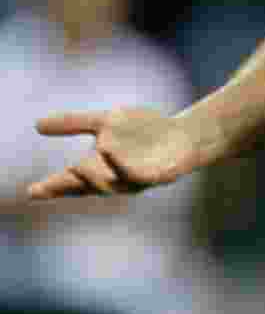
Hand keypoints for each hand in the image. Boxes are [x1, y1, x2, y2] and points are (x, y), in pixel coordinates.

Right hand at [27, 108, 198, 198]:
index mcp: (99, 169)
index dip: (52, 188)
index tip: (32, 191)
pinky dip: (120, 165)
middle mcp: (114, 180)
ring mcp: (135, 181)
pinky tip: (108, 150)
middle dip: (67, 188)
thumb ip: (74, 123)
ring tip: (75, 164)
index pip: (71, 182)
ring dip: (91, 177)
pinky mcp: (156, 177)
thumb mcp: (105, 121)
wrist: (183, 133)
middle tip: (46, 186)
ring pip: (109, 186)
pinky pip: (136, 175)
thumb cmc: (143, 131)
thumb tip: (36, 125)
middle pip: (86, 188)